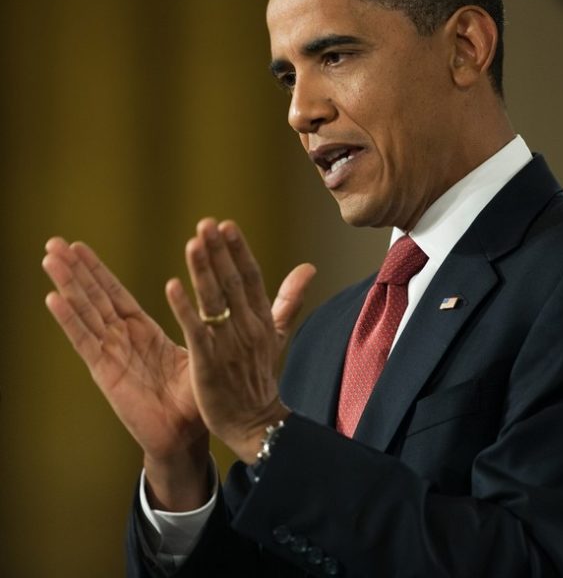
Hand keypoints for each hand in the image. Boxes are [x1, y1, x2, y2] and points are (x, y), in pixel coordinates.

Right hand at [42, 237, 208, 509]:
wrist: (188, 432)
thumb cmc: (194, 394)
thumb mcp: (199, 349)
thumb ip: (200, 322)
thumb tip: (218, 297)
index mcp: (142, 332)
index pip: (115, 294)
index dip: (97, 271)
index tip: (80, 247)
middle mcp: (122, 339)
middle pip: (94, 297)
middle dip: (75, 270)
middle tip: (54, 242)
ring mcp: (111, 354)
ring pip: (86, 312)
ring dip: (68, 285)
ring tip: (50, 258)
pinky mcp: (106, 372)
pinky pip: (86, 341)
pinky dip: (70, 319)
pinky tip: (54, 298)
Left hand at [166, 219, 315, 463]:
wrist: (255, 422)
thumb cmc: (260, 376)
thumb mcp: (277, 334)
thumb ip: (290, 299)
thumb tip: (309, 267)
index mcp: (262, 319)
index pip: (251, 277)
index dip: (239, 250)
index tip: (226, 225)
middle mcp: (247, 327)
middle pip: (232, 282)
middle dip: (219, 252)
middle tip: (206, 223)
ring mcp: (228, 345)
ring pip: (214, 301)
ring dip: (203, 271)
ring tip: (192, 243)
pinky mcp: (208, 363)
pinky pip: (196, 331)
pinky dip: (184, 308)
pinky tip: (171, 286)